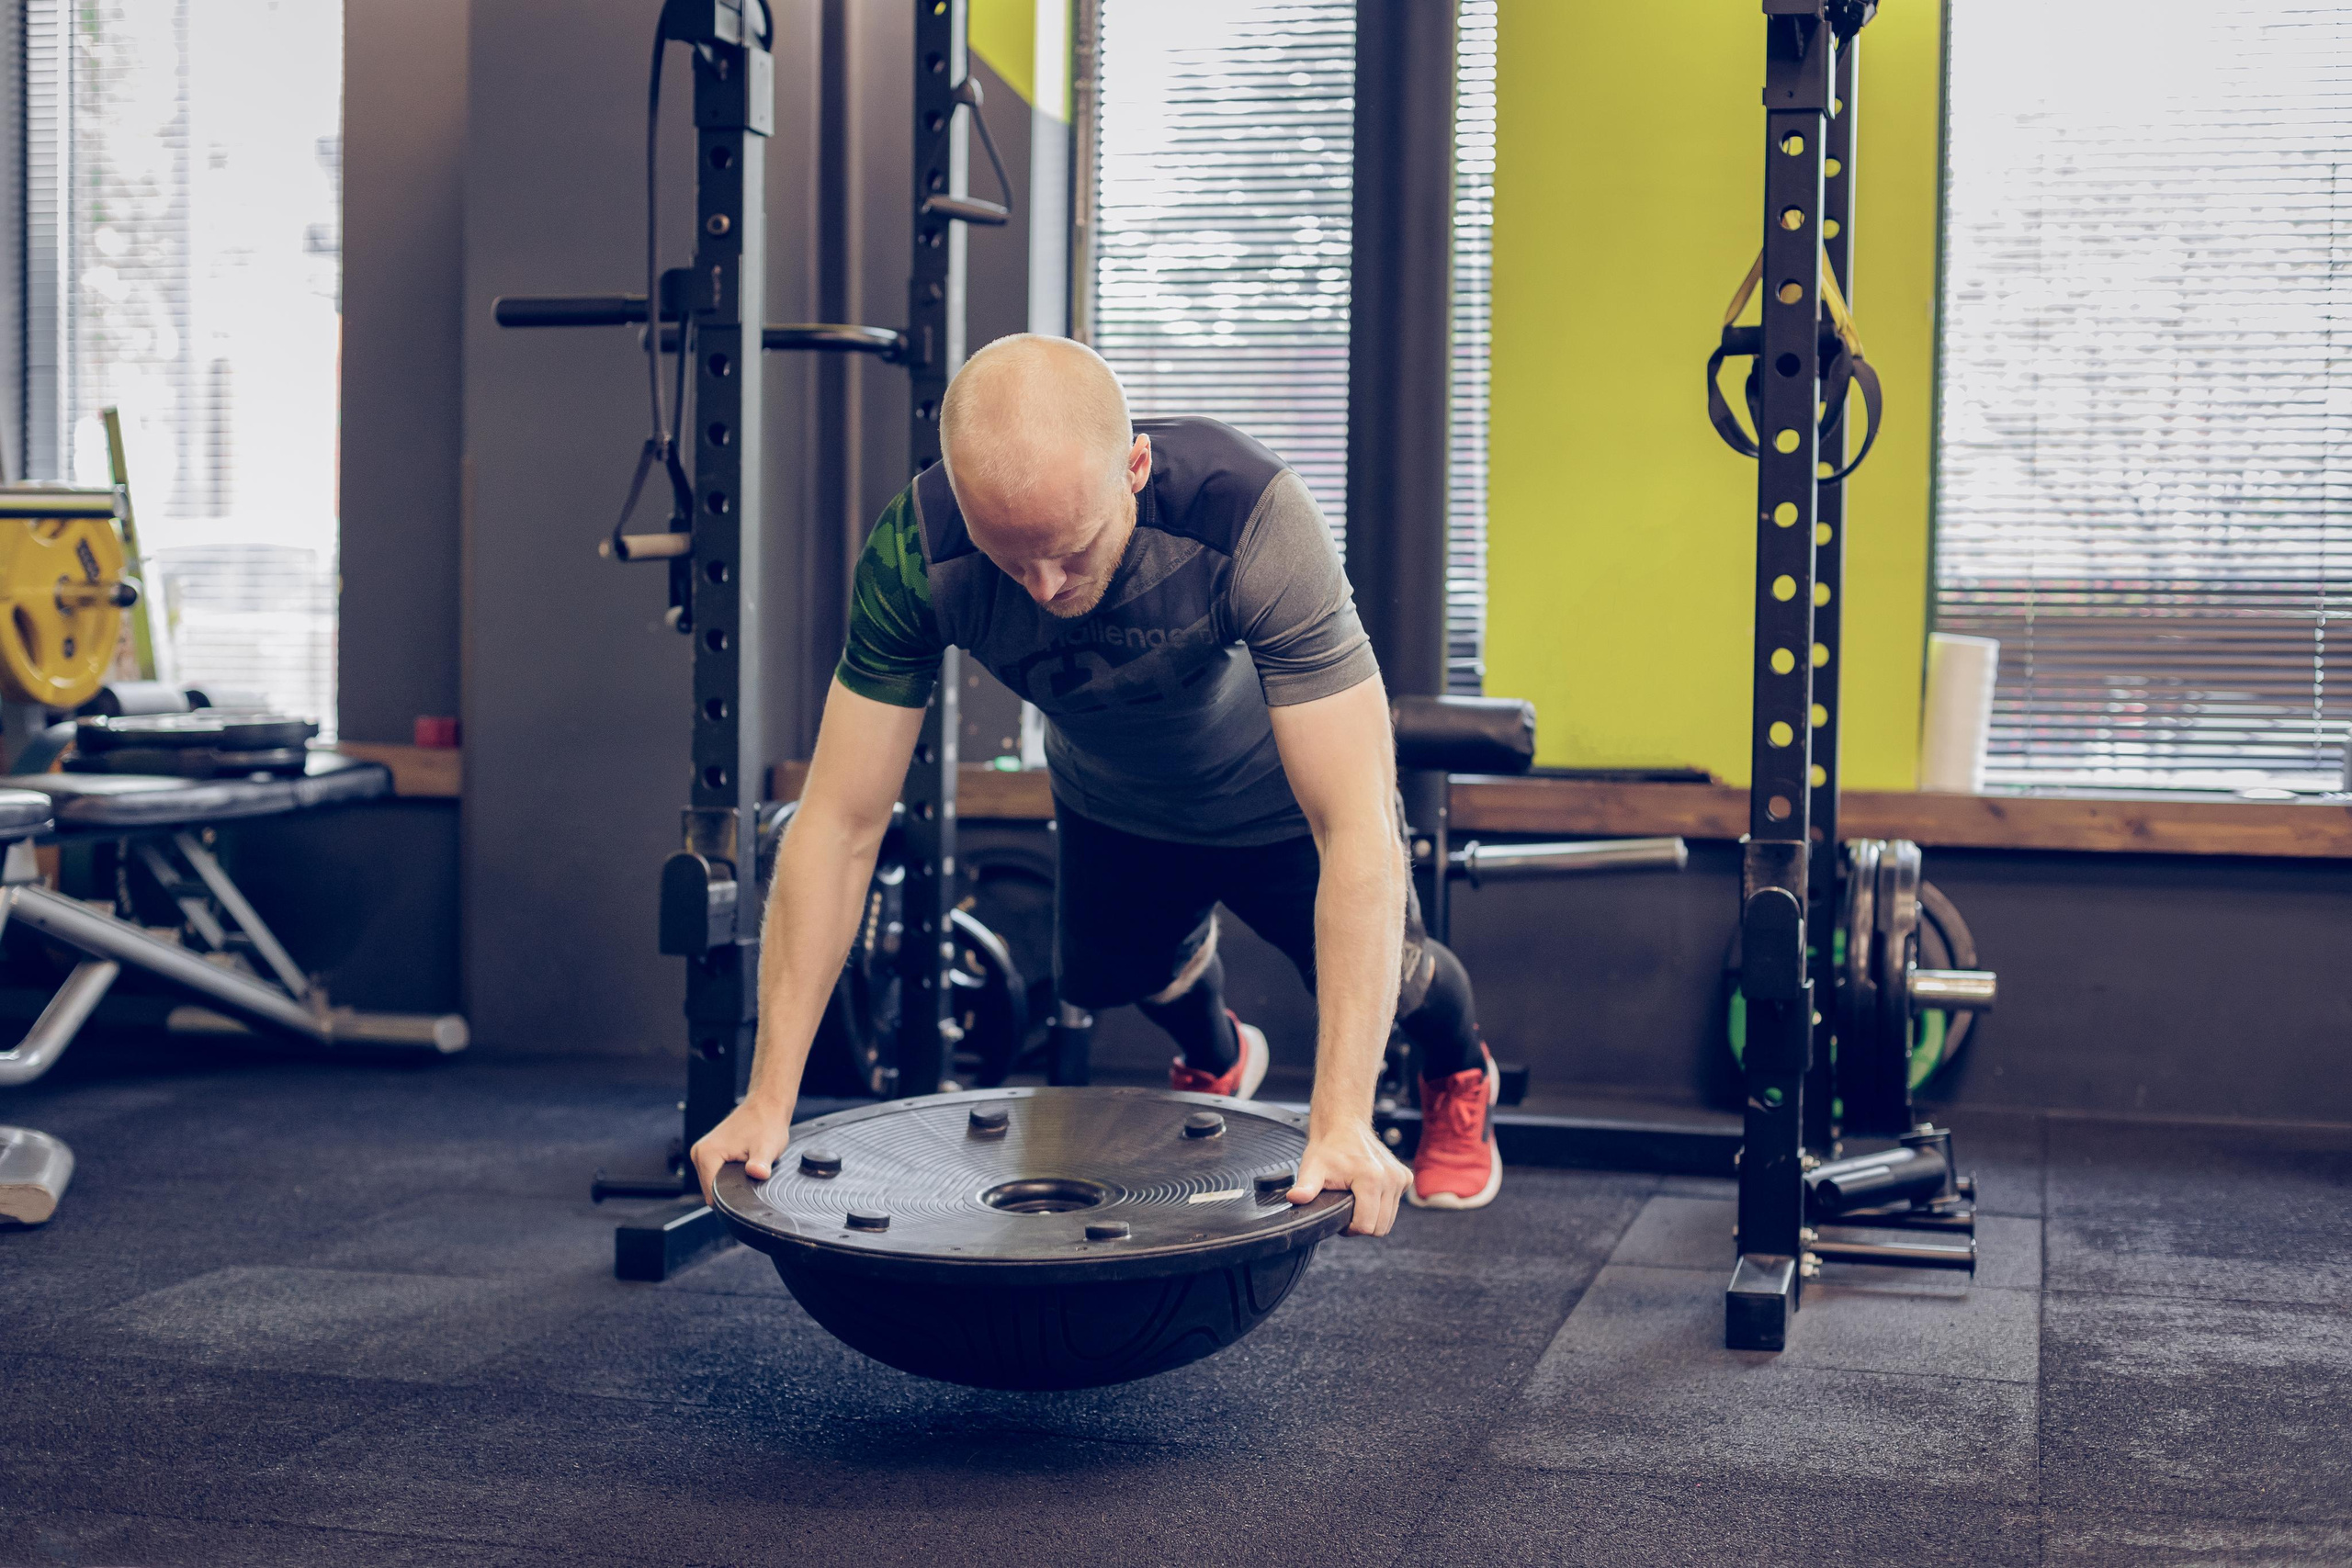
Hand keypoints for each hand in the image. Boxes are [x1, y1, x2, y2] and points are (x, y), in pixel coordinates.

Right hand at [689, 1096, 794, 1205]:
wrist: (766, 1105)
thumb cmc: (767, 1123)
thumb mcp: (767, 1147)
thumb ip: (760, 1164)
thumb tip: (758, 1173)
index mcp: (706, 1154)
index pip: (711, 1194)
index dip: (731, 1200)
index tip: (747, 1191)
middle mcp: (698, 1153)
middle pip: (711, 1190)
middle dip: (731, 1189)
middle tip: (750, 1175)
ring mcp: (701, 1152)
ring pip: (713, 1183)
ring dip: (730, 1182)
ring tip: (747, 1168)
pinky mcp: (708, 1152)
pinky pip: (715, 1174)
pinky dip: (728, 1175)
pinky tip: (742, 1166)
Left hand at [1288, 1118, 1410, 1235]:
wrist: (1344, 1125)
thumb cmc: (1329, 1148)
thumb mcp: (1313, 1168)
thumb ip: (1305, 1187)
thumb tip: (1295, 1198)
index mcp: (1371, 1178)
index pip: (1365, 1225)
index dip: (1349, 1228)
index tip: (1339, 1214)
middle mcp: (1391, 1178)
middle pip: (1379, 1227)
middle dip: (1361, 1224)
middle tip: (1346, 1209)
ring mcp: (1400, 1177)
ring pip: (1388, 1220)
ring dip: (1372, 1216)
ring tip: (1356, 1201)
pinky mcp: (1405, 1177)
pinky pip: (1394, 1206)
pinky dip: (1381, 1206)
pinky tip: (1368, 1193)